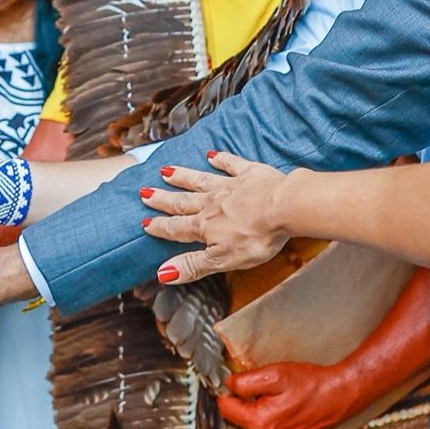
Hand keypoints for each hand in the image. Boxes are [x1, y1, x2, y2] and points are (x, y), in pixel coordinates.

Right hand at [139, 150, 294, 283]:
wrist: (285, 207)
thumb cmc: (257, 237)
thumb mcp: (222, 260)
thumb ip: (193, 265)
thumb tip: (162, 274)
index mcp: (205, 226)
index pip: (177, 228)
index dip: (161, 227)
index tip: (145, 223)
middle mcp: (212, 203)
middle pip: (183, 201)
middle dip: (164, 199)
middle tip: (145, 193)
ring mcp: (231, 186)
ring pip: (201, 180)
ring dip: (183, 176)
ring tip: (166, 171)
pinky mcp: (251, 174)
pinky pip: (231, 164)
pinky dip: (221, 159)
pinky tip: (212, 154)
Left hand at [219, 362, 363, 428]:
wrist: (340, 396)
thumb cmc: (311, 385)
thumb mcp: (273, 375)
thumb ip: (244, 382)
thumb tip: (228, 386)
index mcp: (259, 423)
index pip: (226, 408)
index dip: (230, 391)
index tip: (240, 381)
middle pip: (240, 417)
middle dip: (247, 401)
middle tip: (267, 387)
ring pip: (255, 423)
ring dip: (260, 409)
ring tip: (281, 396)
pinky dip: (273, 417)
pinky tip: (288, 405)